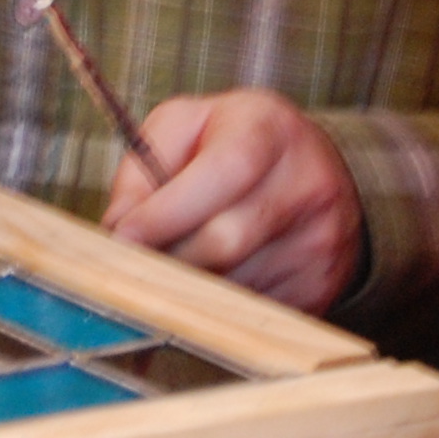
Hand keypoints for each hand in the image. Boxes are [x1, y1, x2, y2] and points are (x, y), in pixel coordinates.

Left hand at [101, 88, 361, 311]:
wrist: (311, 170)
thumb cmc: (234, 145)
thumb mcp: (184, 127)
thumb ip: (142, 168)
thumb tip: (119, 228)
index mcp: (269, 129)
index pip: (225, 171)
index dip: (169, 211)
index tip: (124, 236)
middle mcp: (307, 183)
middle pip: (226, 240)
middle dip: (168, 256)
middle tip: (134, 259)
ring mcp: (319, 239)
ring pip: (234, 285)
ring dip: (188, 285)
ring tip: (174, 264)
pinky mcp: (319, 285)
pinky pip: (251, 311)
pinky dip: (218, 304)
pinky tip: (211, 279)